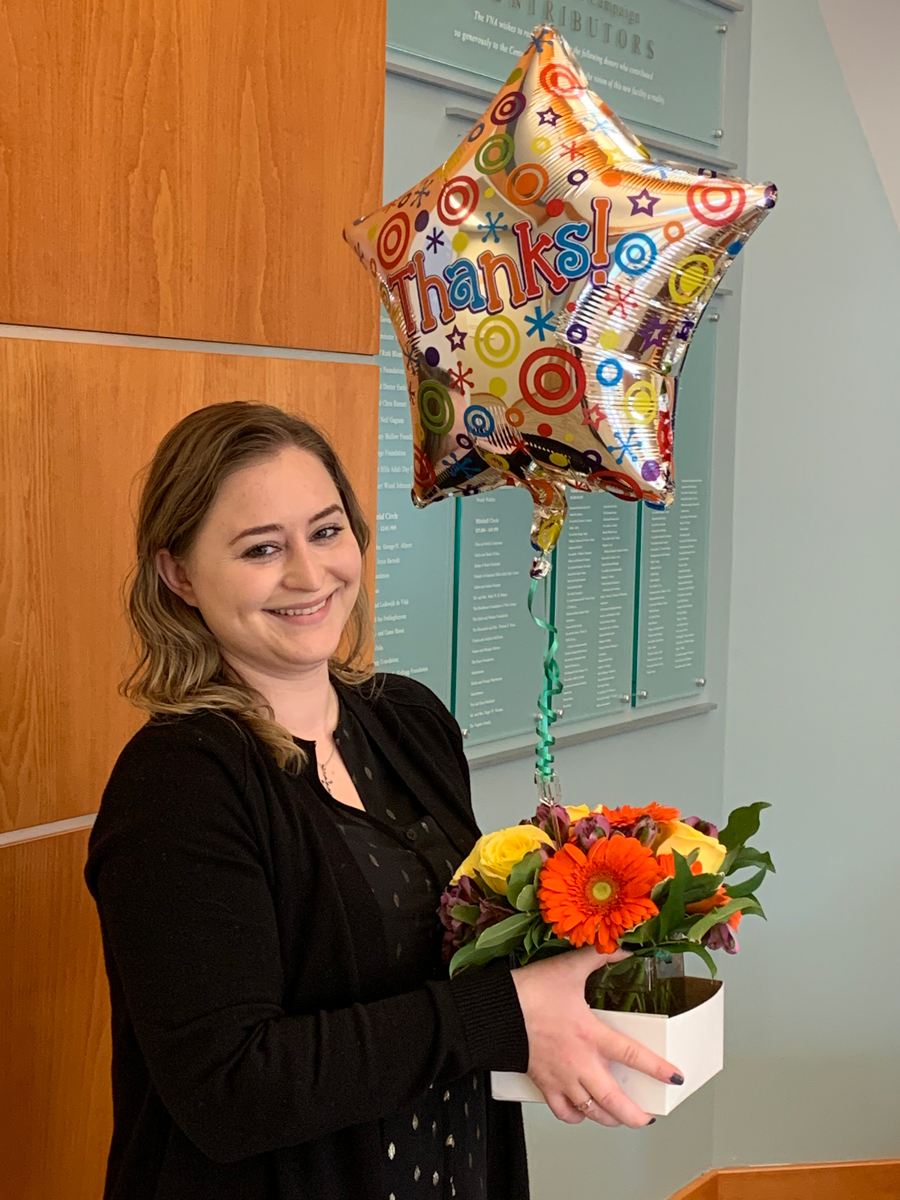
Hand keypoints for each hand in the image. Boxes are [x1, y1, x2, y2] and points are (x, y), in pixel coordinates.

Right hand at [511, 946, 681, 1127]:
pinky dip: (575, 1116)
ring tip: (620, 1120)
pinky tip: (582, 1113)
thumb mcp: (568, 967)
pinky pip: (563, 1111)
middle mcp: (580, 1062)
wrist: (494, 1012)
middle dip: (634, 1114)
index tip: (675, 1078)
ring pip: (591, 1110)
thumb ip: (598, 956)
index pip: (631, 1054)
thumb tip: (622, 947)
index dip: (656, 1068)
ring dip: (609, 1119)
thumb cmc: (531, 991)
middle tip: (647, 1118)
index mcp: (591, 1034)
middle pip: (613, 1100)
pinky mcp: (543, 1083)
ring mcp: (561, 1077)